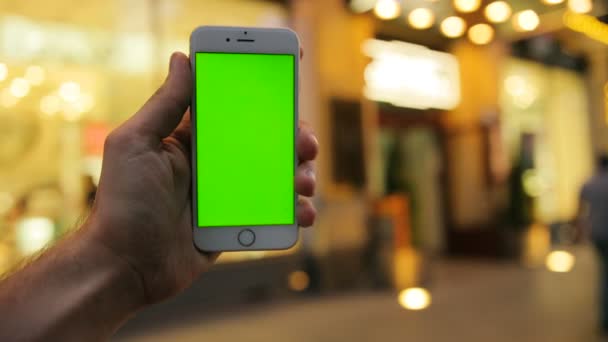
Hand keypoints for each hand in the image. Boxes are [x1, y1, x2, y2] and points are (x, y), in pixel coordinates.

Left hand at [84, 52, 317, 305]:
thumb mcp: (137, 143)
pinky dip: (295, 210)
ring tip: (304, 183)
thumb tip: (182, 58)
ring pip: (277, 176)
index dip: (263, 95)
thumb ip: (164, 104)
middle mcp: (213, 163)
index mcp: (192, 139)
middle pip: (266, 141)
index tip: (289, 81)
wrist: (126, 267)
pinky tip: (302, 213)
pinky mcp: (236, 223)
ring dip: (300, 174)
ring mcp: (228, 194)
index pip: (235, 108)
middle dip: (294, 138)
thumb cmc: (122, 203)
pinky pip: (274, 212)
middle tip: (305, 144)